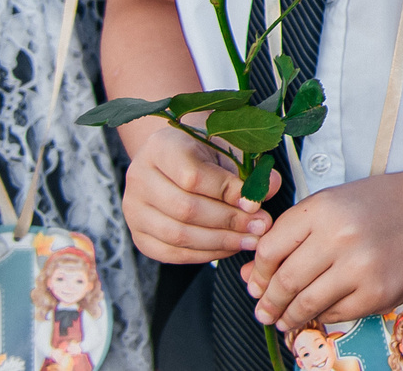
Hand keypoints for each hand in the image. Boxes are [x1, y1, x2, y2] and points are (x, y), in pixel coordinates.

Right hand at [122, 124, 268, 263]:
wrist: (178, 157)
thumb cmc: (208, 151)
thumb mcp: (230, 148)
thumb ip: (250, 168)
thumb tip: (269, 188)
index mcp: (162, 147)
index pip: (193, 177)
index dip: (227, 193)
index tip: (256, 203)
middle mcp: (139, 178)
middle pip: (185, 209)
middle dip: (229, 222)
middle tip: (260, 226)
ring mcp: (133, 209)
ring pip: (177, 235)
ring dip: (219, 242)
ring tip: (250, 240)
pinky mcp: (138, 235)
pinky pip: (171, 253)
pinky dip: (203, 254)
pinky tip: (229, 248)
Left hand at [243, 168, 402, 336]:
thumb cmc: (383, 205)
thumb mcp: (334, 204)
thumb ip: (293, 236)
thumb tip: (252, 276)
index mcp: (323, 208)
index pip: (269, 250)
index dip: (257, 274)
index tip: (257, 283)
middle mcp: (340, 236)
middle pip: (283, 282)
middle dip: (269, 302)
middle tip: (265, 310)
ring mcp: (360, 267)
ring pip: (304, 304)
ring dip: (288, 317)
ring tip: (285, 319)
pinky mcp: (377, 293)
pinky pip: (334, 314)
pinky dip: (322, 316)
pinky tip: (321, 311)